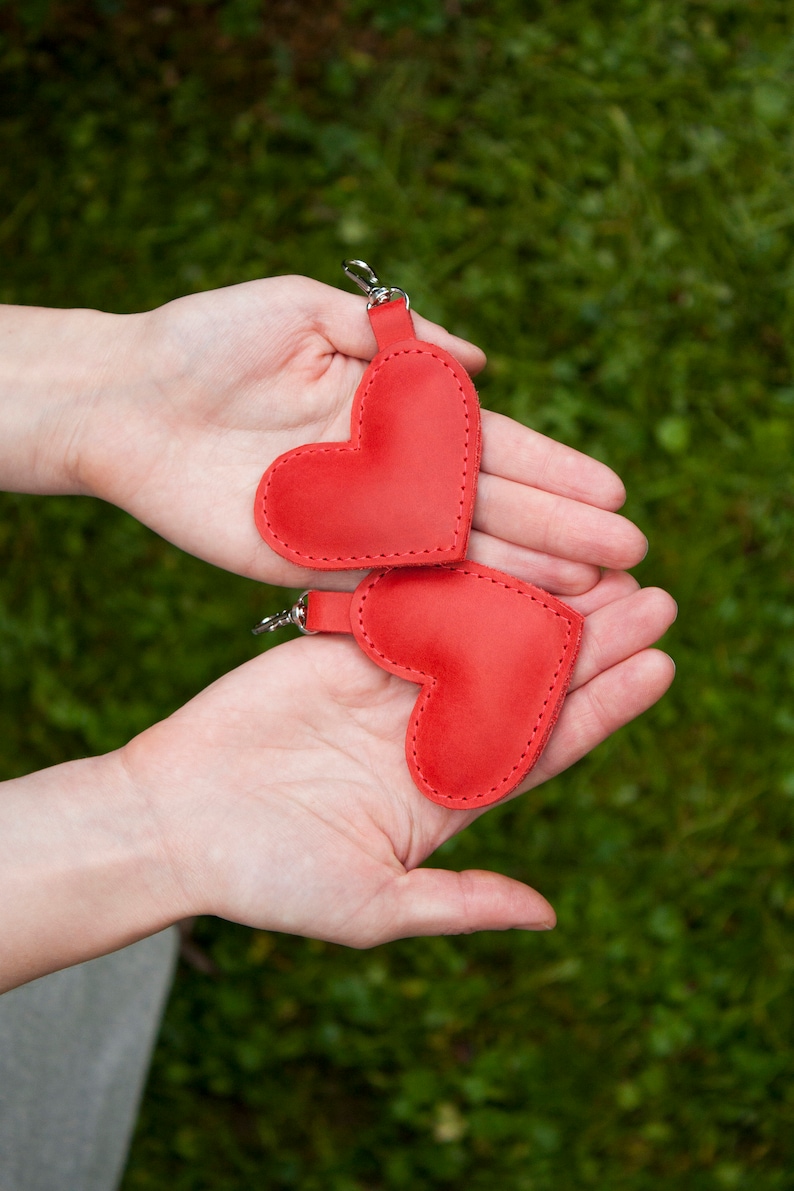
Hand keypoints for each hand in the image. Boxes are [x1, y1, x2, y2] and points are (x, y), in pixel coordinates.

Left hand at [70, 277, 646, 593]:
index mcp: (393, 414)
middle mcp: (387, 475)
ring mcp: (356, 524)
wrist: (130, 397)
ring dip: (523, 571)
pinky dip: (448, 600)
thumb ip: (395, 339)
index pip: (490, 446)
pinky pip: (393, 586)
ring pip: (455, 552)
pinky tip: (503, 613)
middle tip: (629, 554)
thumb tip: (487, 363)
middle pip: (489, 506)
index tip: (612, 490)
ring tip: (592, 589)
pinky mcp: (314, 565)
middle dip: (560, 528)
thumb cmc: (213, 341)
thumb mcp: (311, 311)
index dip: (552, 468)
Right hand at [121, 572, 675, 945]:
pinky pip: (410, 602)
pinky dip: (459, 575)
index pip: (548, 743)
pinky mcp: (342, 647)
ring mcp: (389, 685)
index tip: (663, 666)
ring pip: (482, 629)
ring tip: (602, 560)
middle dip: (595, 639)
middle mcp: (430, 732)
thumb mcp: (371, 907)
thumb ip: (460, 904)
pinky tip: (508, 546)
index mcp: (449, 794)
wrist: (171, 822)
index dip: (607, 706)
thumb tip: (546, 916)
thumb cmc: (265, 878)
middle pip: (530, 676)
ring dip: (541, 596)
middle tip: (654, 595)